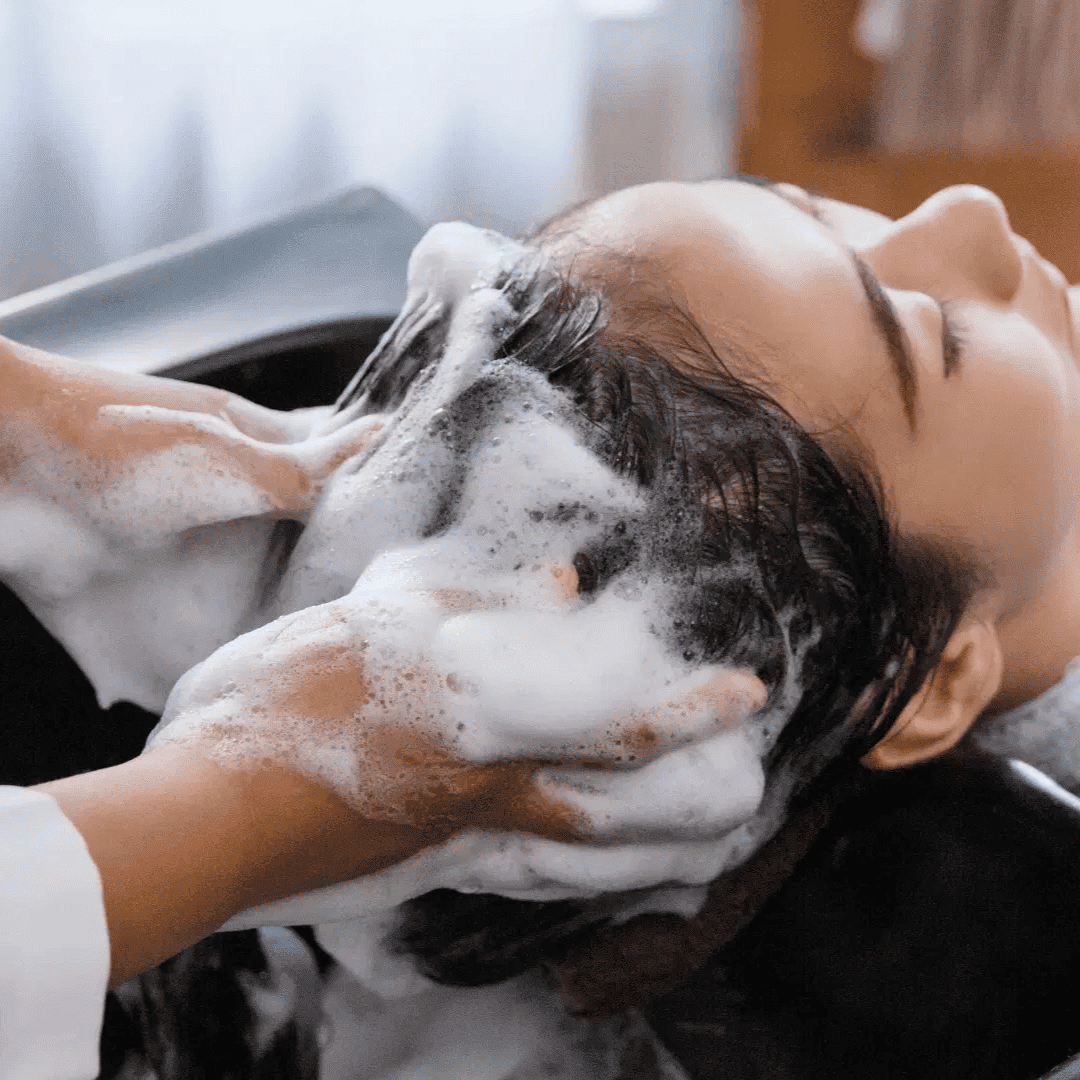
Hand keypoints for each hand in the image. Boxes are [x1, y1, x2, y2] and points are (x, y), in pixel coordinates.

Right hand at [148, 575, 769, 906]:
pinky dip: (589, 876)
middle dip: (702, 802)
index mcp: (481, 721)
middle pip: (629, 815)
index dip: (692, 710)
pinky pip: (536, 880)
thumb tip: (562, 581)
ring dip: (664, 853)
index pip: (616, 721)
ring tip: (706, 842)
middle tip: (749, 789)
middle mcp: (494, 794)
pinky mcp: (436, 877)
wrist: (209, 820)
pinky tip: (600, 869)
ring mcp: (469, 846)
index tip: (748, 693)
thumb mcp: (374, 625)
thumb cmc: (278, 706)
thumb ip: (474, 604)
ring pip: (595, 863)